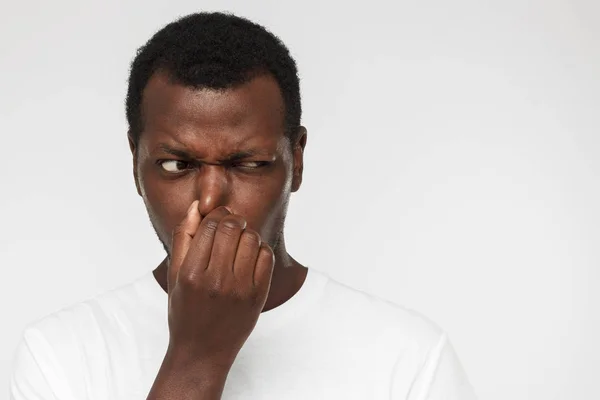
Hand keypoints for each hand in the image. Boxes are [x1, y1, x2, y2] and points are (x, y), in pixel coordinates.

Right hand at [165, 201, 274, 370]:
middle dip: (233, 219)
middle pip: (232, 227)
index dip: (216, 214)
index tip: (217, 217)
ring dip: (247, 233)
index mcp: (191, 274)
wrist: (202, 352)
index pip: (210, 224)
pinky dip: (260, 249)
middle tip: (231, 225)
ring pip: (252, 238)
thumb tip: (198, 206)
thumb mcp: (175, 275)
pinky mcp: (258, 296)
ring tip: (239, 242)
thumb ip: (184, 237)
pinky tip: (249, 257)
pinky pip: (266, 256)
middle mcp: (216, 281)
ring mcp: (240, 289)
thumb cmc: (185, 310)